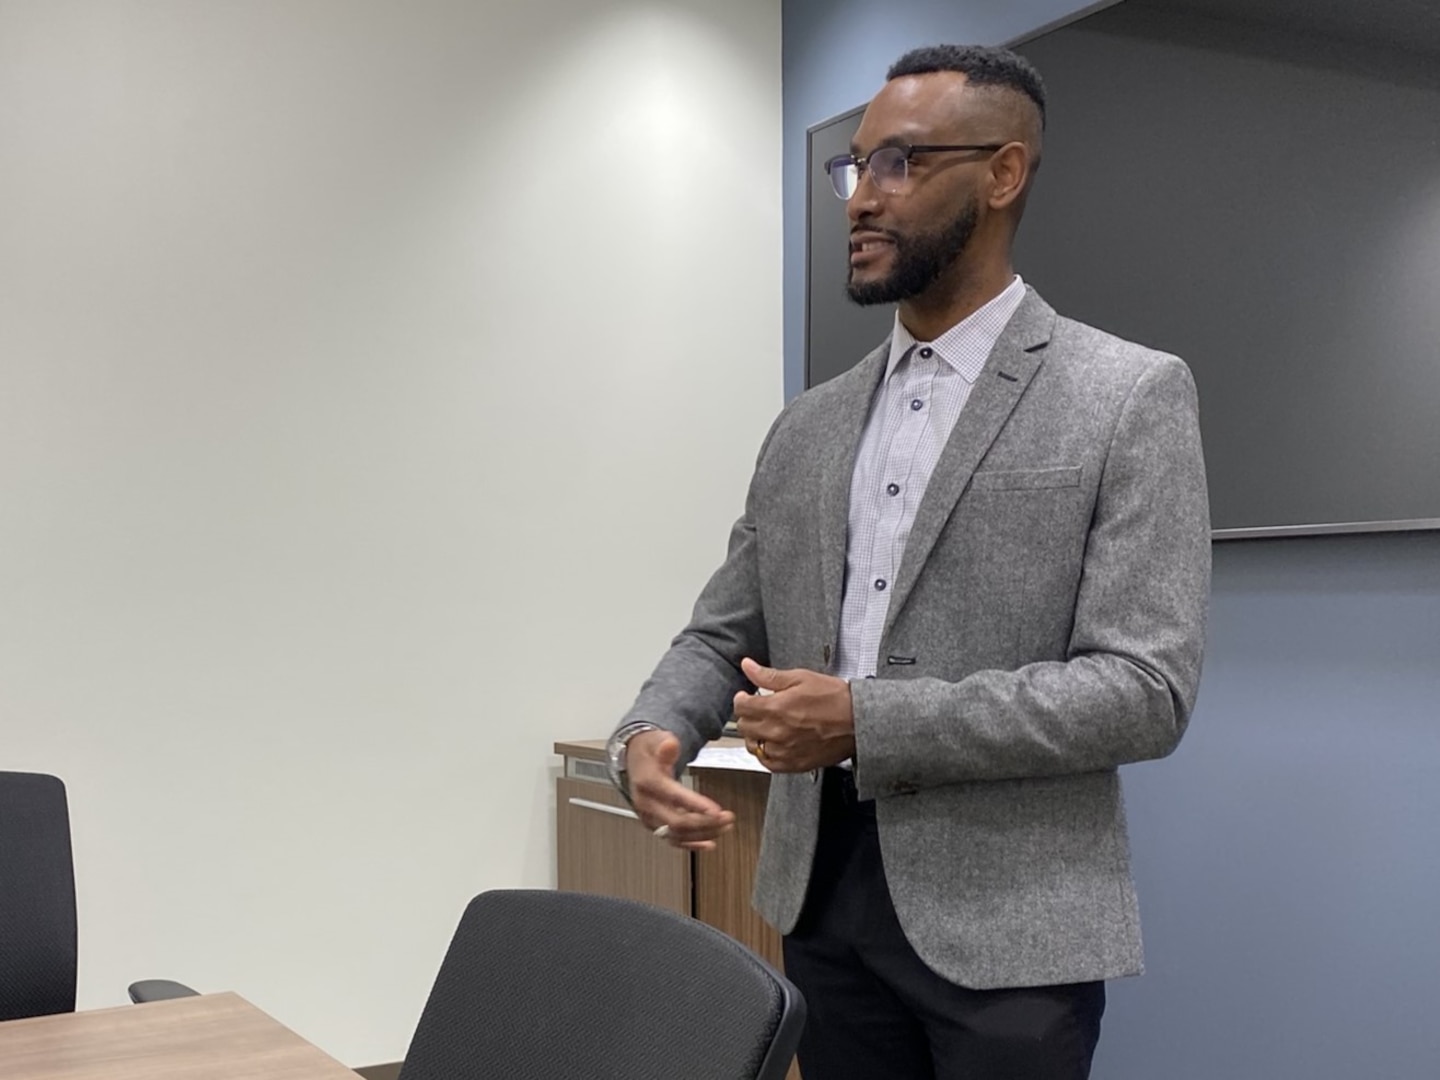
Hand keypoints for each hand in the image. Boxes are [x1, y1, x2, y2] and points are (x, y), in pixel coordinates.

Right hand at [625, 730, 734, 850]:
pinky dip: (691, 844)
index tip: (716, 811)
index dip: (695, 805)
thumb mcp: (656, 741)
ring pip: (677, 834)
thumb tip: (671, 744)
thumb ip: (666, 744)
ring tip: (725, 826)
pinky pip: (673, 840)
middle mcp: (646, 804)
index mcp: (647, 782)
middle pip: (677, 822)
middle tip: (727, 817)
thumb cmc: (649, 751)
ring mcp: (649, 817)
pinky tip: (709, 844)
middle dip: (705, 822)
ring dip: (703, 833)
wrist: (635, 762)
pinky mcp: (655, 825)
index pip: (673, 797)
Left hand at [732, 658, 855, 772]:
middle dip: (748, 715)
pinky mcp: (794, 764)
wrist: (858, 721)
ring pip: (753, 746)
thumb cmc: (834, 698)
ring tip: (766, 726)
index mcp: (776, 708)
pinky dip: (766, 753)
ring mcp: (785, 750)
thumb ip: (769, 675)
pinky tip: (774, 743)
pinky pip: (768, 762)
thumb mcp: (800, 678)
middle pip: (744, 726)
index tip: (746, 696)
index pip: (741, 707)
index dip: (741, 698)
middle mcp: (777, 732)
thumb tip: (747, 666)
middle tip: (758, 709)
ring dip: (755, 735)